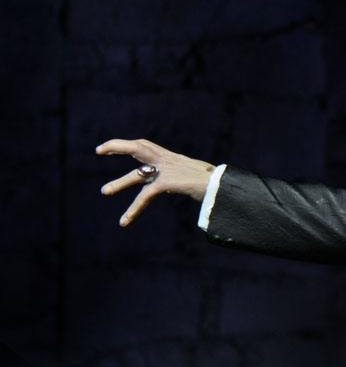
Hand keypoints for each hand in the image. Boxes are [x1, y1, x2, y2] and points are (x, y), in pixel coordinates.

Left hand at [96, 138, 216, 226]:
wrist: (226, 187)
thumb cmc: (219, 185)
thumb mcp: (199, 177)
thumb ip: (188, 178)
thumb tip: (192, 186)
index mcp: (175, 159)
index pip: (147, 146)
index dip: (128, 145)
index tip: (111, 147)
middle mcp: (169, 161)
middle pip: (139, 147)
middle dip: (118, 146)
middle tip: (99, 150)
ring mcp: (168, 171)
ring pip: (137, 174)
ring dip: (119, 183)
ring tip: (104, 192)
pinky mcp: (168, 183)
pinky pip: (145, 196)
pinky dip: (133, 209)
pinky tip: (124, 221)